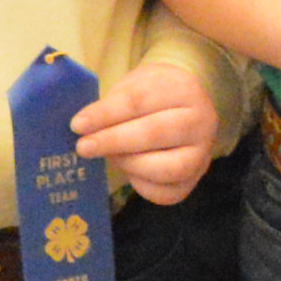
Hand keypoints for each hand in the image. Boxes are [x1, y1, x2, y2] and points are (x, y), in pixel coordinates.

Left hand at [73, 58, 223, 204]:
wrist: (186, 107)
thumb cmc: (153, 95)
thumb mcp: (135, 86)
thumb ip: (113, 106)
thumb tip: (83, 128)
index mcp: (184, 89)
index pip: (139, 101)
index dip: (105, 114)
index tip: (77, 124)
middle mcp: (201, 121)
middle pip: (154, 133)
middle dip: (112, 141)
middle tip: (83, 147)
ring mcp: (202, 153)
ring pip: (166, 168)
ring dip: (128, 164)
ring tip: (108, 157)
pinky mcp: (195, 180)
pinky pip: (167, 193)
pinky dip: (141, 185)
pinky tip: (127, 172)